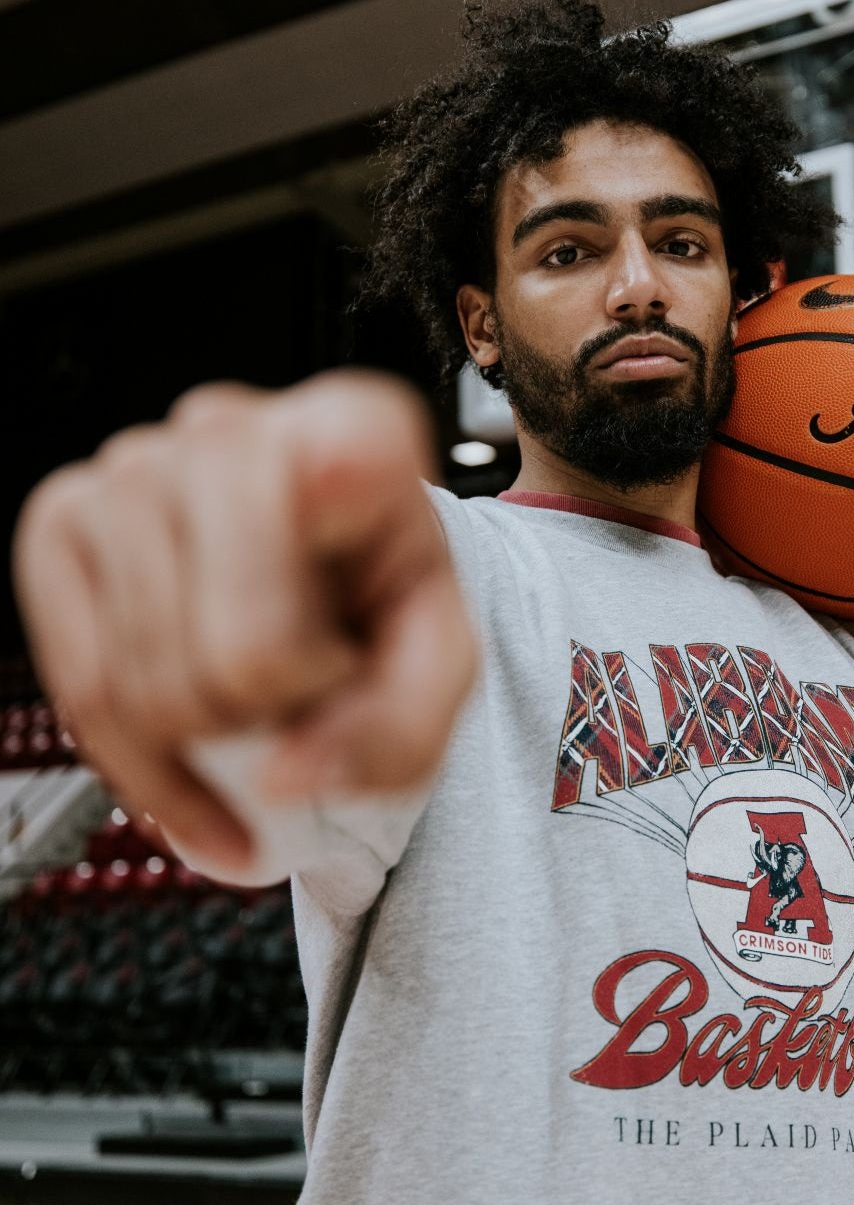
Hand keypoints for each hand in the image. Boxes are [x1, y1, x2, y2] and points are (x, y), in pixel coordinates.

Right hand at [13, 372, 475, 873]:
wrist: (333, 553)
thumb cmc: (385, 588)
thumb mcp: (441, 663)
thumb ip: (398, 731)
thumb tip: (282, 777)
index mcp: (351, 434)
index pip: (283, 621)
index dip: (314, 677)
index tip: (344, 669)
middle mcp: (228, 428)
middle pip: (216, 662)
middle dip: (265, 717)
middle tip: (304, 686)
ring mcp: (132, 465)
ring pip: (139, 690)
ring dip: (209, 738)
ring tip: (257, 689)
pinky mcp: (62, 514)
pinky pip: (78, 692)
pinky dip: (144, 766)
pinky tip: (193, 760)